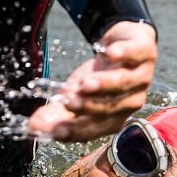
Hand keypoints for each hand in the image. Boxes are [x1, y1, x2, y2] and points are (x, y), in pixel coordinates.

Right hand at [28, 21, 156, 141]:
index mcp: (111, 118)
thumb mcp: (74, 95)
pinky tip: (110, 52)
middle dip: (91, 106)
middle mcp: (130, 101)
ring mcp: (140, 77)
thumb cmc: (97, 76)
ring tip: (86, 82)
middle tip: (70, 102)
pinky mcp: (145, 51)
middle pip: (113, 108)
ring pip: (125, 83)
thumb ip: (56, 113)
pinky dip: (125, 53)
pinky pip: (138, 53)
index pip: (92, 129)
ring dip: (106, 84)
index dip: (75, 130)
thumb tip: (31, 128)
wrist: (122, 46)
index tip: (55, 130)